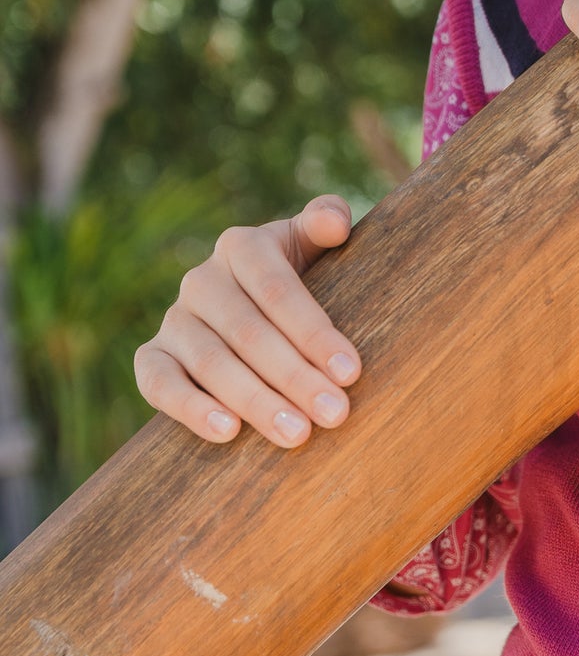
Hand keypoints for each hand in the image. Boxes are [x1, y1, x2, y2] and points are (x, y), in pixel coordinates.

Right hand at [134, 196, 360, 448]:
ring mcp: (174, 319)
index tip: (351, 372)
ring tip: (296, 433)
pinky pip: (159, 384)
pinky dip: (190, 408)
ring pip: (210, 362)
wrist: (252, 310)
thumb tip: (335, 222)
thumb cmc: (300, 278)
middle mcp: (202, 280)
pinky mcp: (151, 357)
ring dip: (254, 401)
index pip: (277, 289)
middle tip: (334, 414)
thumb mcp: (312, 246)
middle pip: (248, 331)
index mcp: (242, 247)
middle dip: (294, 376)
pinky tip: (228, 432)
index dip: (314, 332)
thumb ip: (325, 222)